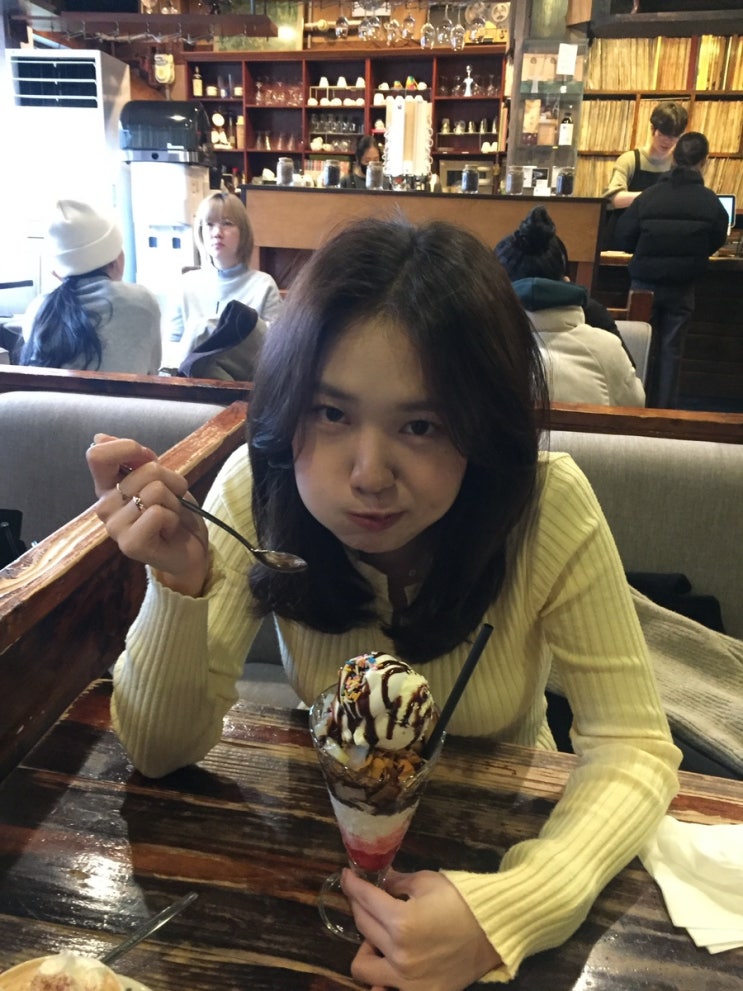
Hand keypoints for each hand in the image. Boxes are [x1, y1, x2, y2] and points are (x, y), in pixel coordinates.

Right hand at [86, 433, 209, 595]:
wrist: (191, 550)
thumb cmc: (174, 512)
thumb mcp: (161, 477)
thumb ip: (136, 459)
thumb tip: (99, 437)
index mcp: (108, 488)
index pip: (97, 455)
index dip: (126, 448)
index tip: (147, 457)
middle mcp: (105, 507)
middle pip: (144, 471)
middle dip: (170, 481)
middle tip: (170, 501)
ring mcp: (115, 528)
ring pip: (154, 490)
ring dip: (174, 502)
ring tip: (169, 516)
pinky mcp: (129, 544)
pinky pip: (157, 512)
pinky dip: (173, 518)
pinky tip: (168, 530)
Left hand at [342, 868, 500, 990]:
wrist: (493, 930)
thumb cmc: (462, 900)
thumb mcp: (427, 881)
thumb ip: (397, 882)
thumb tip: (380, 882)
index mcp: (401, 921)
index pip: (364, 899)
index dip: (352, 884)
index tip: (347, 876)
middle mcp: (398, 954)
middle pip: (362, 926)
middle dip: (359, 905)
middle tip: (365, 897)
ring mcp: (407, 980)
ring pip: (362, 967)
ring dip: (365, 947)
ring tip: (380, 935)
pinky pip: (385, 989)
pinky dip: (381, 978)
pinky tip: (389, 962)